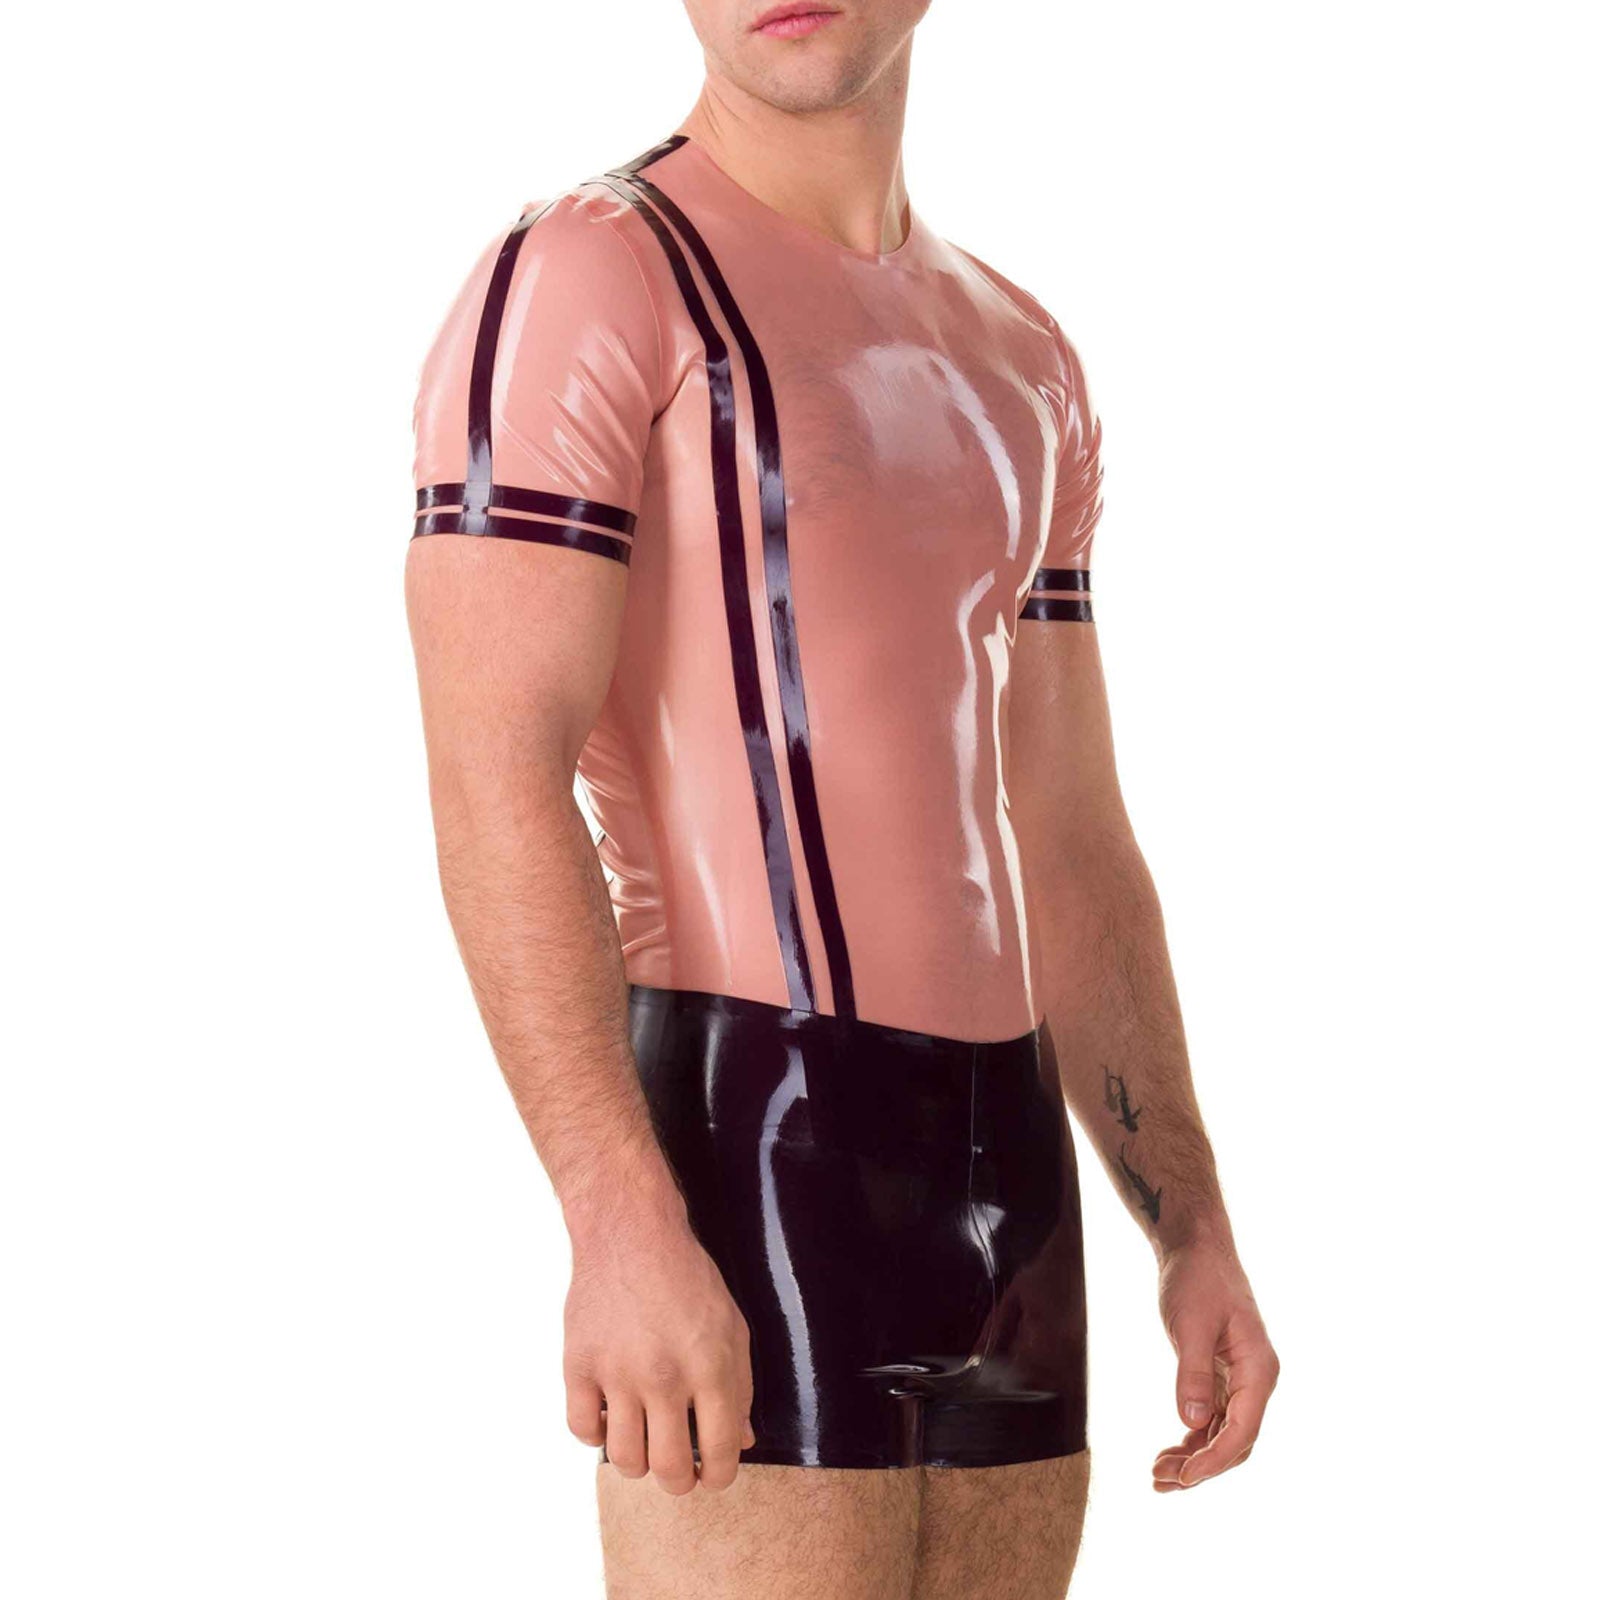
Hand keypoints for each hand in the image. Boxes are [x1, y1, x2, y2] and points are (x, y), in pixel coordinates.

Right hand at [563, 1191, 755, 1495]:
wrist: (631, 1234)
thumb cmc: (687, 1279)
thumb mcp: (731, 1326)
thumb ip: (739, 1386)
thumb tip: (740, 1440)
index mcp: (710, 1366)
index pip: (721, 1452)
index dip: (720, 1475)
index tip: (713, 1474)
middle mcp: (663, 1376)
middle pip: (669, 1469)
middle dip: (679, 1482)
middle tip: (679, 1470)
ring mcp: (617, 1373)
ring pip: (624, 1459)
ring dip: (639, 1461)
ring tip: (645, 1441)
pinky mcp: (579, 1365)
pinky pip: (582, 1429)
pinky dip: (597, 1433)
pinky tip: (610, 1414)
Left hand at [1152, 1239, 1277, 1491]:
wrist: (1196, 1248)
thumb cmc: (1197, 1279)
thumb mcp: (1191, 1324)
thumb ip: (1193, 1373)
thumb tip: (1193, 1423)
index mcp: (1258, 1369)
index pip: (1243, 1430)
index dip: (1214, 1459)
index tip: (1184, 1477)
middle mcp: (1255, 1380)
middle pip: (1236, 1441)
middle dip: (1202, 1467)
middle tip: (1161, 1482)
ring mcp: (1239, 1379)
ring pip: (1223, 1434)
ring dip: (1194, 1458)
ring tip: (1158, 1475)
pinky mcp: (1221, 1375)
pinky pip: (1214, 1418)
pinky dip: (1193, 1438)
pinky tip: (1170, 1452)